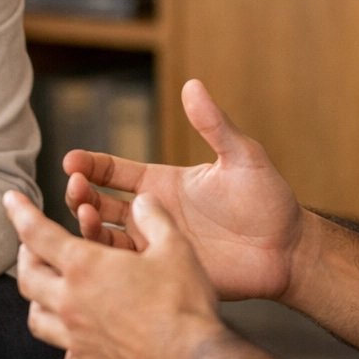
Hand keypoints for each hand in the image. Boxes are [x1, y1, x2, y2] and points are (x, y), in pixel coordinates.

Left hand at [5, 190, 226, 358]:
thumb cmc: (183, 305)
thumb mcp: (175, 247)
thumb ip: (154, 218)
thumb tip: (143, 201)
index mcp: (85, 267)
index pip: (37, 233)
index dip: (19, 213)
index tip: (9, 200)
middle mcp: (71, 303)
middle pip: (27, 277)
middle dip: (25, 256)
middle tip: (33, 246)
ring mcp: (76, 340)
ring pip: (37, 319)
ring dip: (37, 300)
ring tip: (48, 291)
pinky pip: (65, 357)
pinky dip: (67, 346)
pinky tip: (79, 341)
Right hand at [64, 79, 304, 300]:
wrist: (288, 249)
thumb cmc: (268, 199)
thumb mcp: (242, 156)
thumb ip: (214, 124)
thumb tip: (193, 85)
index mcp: (164, 183)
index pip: (114, 171)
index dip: (90, 165)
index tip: (71, 160)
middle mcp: (153, 213)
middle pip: (99, 203)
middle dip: (79, 194)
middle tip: (74, 188)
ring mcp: (156, 245)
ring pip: (105, 237)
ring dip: (87, 226)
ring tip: (85, 214)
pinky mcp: (165, 273)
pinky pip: (126, 269)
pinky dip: (106, 261)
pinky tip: (98, 254)